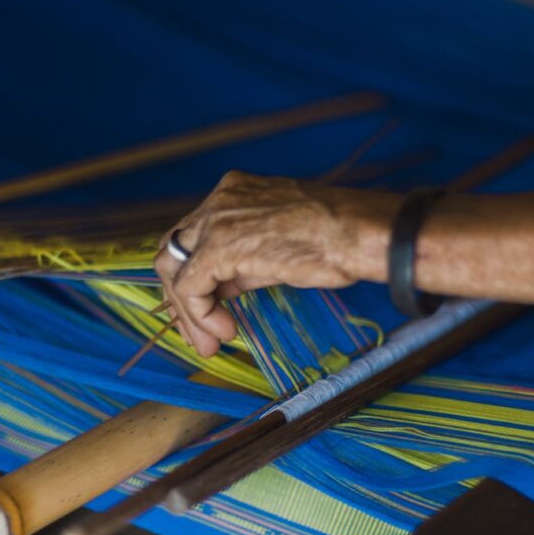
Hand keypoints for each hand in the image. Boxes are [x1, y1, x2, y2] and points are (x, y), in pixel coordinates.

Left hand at [155, 171, 395, 356]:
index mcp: (234, 193)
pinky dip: (199, 314)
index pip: (192, 238)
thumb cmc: (336, 239)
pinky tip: (224, 330)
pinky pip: (190, 287)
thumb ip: (243, 262)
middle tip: (200, 335)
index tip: (210, 314)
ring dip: (188, 312)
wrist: (358, 233)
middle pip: (174, 252)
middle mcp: (219, 199)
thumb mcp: (277, 246)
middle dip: (182, 299)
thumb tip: (223, 288)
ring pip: (174, 269)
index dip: (194, 279)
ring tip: (211, 341)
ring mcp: (216, 220)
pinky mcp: (219, 247)